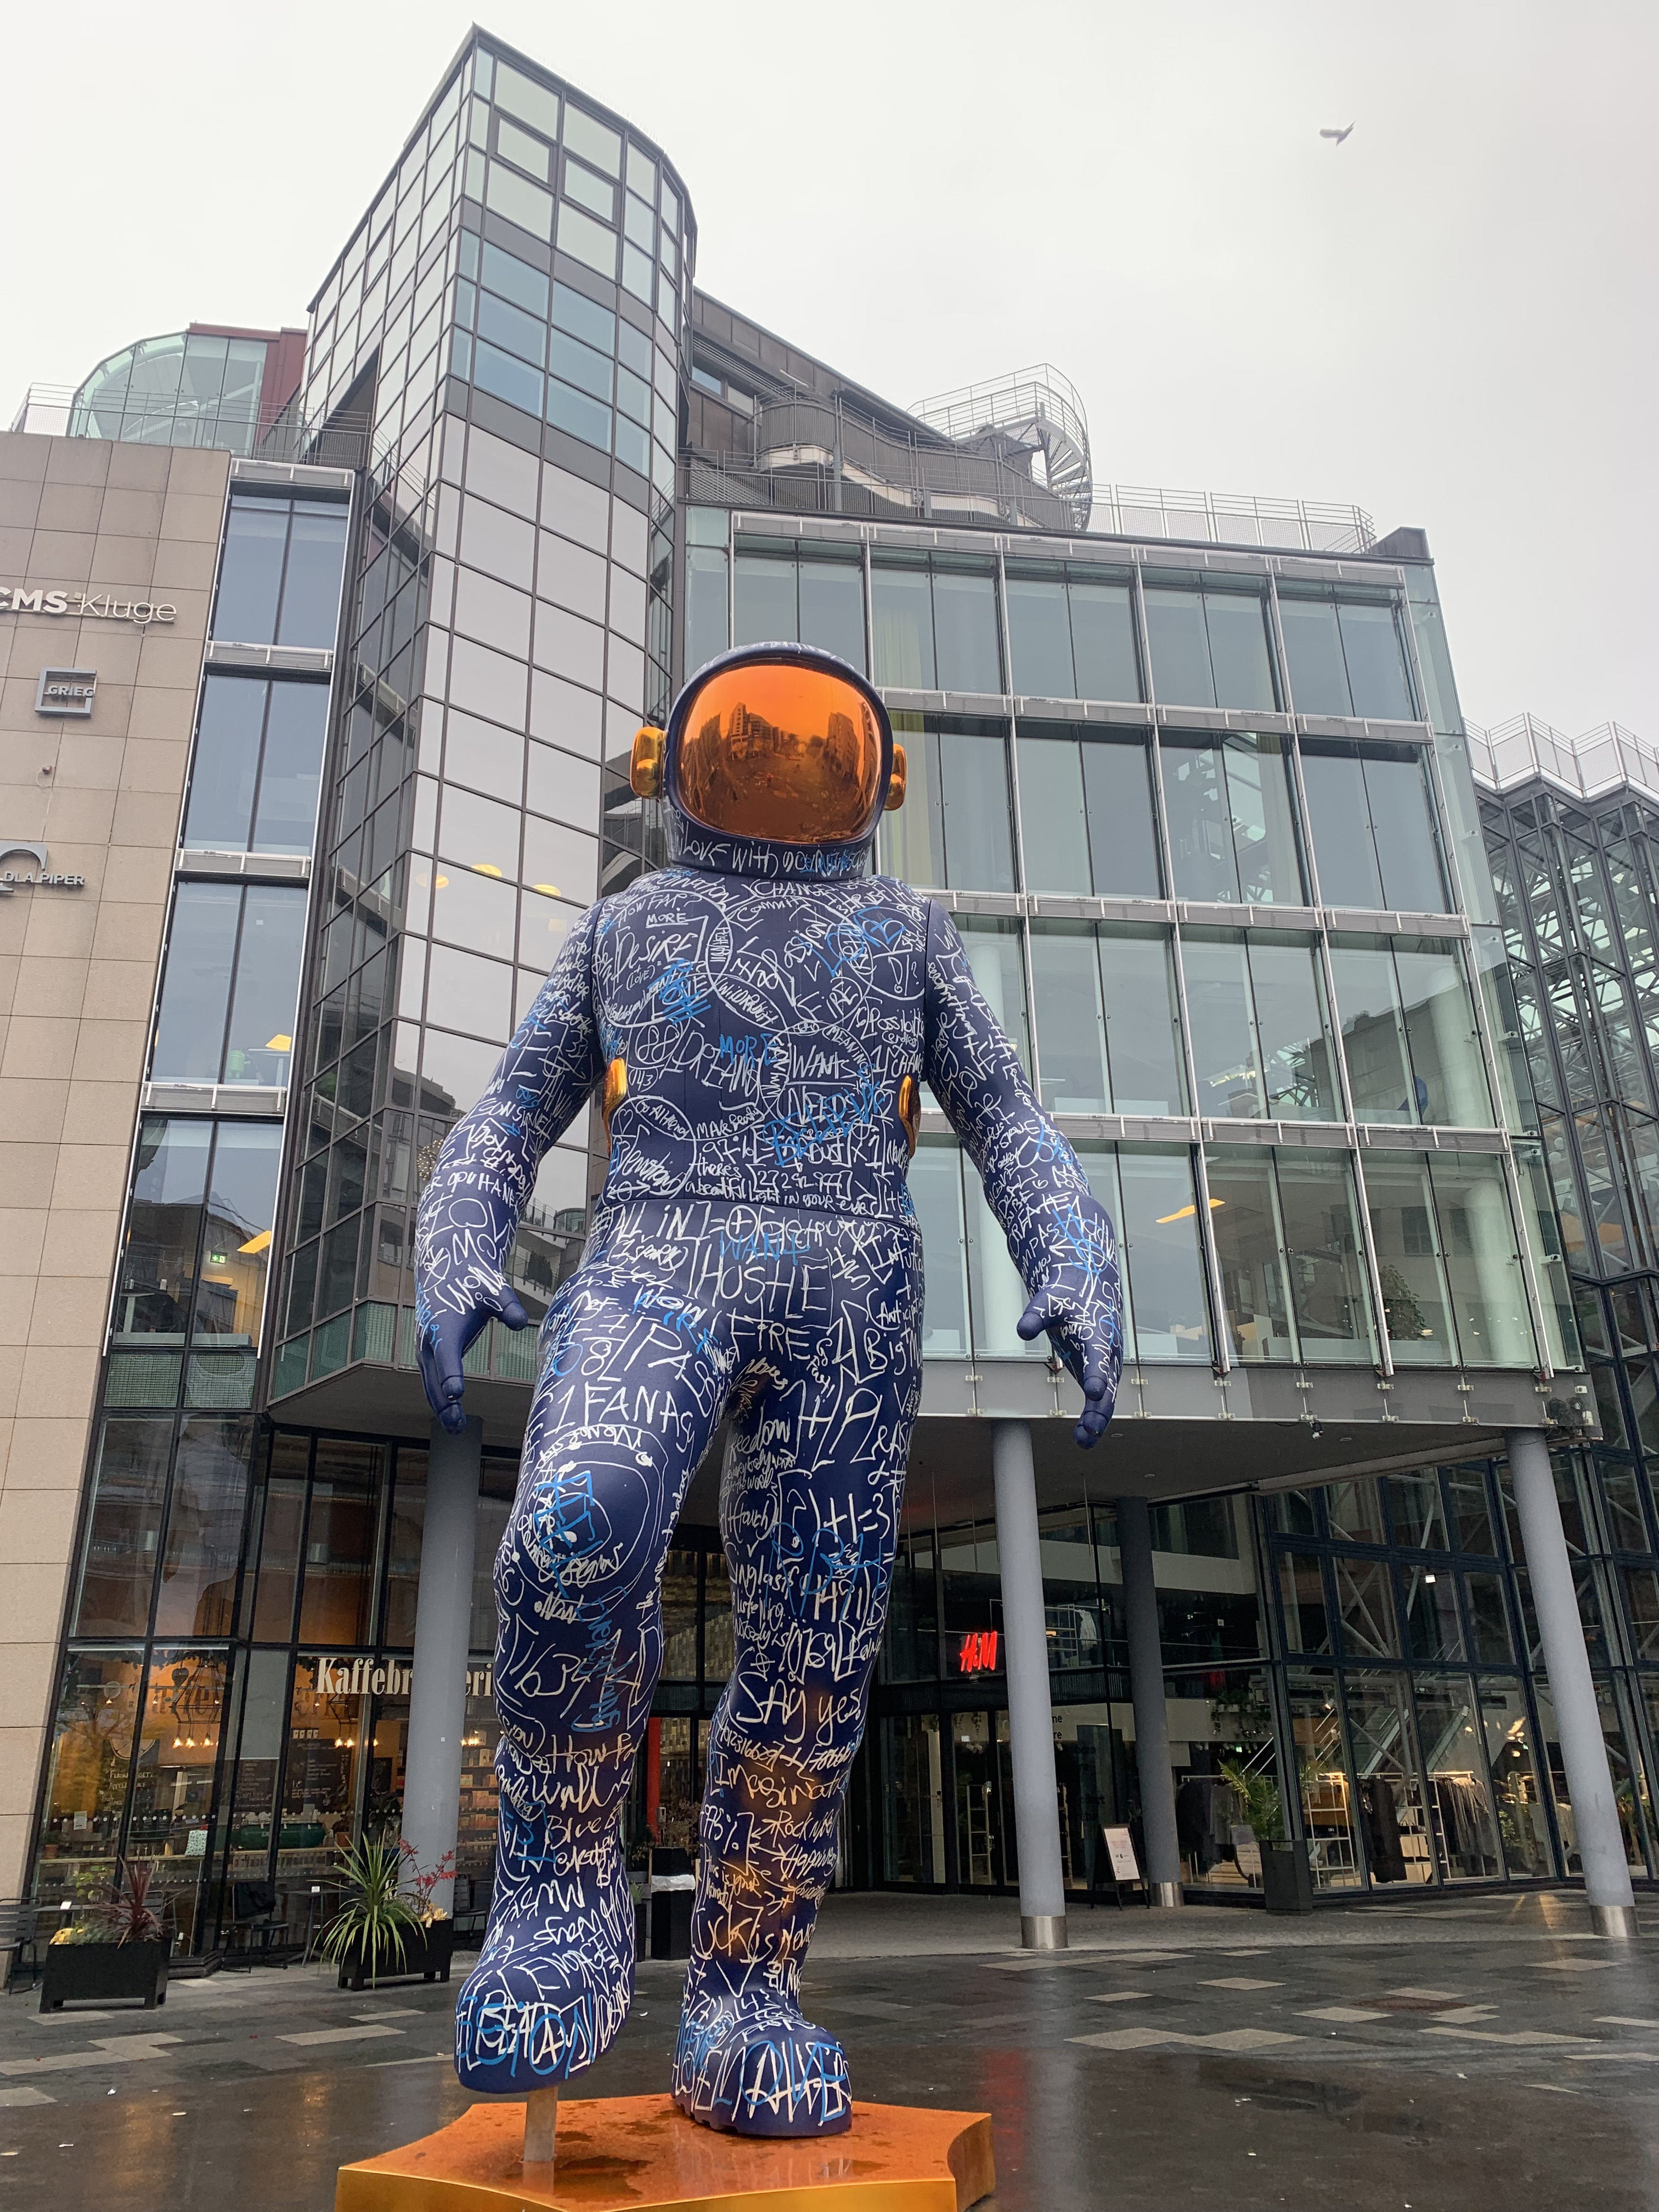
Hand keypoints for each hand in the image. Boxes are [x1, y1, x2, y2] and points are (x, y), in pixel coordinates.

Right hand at [417, 1283, 529, 1432]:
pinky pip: (430, 1380)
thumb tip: (521, 1323)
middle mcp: (429, 1339)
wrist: (449, 1269)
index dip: (451, 1374)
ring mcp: (425, 1348)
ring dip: (441, 1407)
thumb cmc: (476, 1282)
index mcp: (444, 1325)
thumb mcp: (495, 1290)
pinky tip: (452, 1416)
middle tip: (458, 1425)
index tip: (457, 1395)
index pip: (447, 1353)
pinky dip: (439, 1399)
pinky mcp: (428, 1353)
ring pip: (429, 1383)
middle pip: (434, 1377)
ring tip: (457, 1429)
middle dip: (445, 1403)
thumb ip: (508, 1307)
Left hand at [1018, 1269, 1120, 1449]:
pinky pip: (1099, 1401)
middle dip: (1100, 1409)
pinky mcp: (1098, 1373)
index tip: (1093, 1392)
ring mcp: (1105, 1366)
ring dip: (1097, 1419)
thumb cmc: (1066, 1296)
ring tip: (1083, 1441)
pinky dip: (1092, 1418)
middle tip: (1089, 1430)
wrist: (1086, 1289)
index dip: (1097, 1375)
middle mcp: (1107, 1354)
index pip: (1099, 1358)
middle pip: (1108, 1385)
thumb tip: (1022, 1330)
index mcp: (1099, 1335)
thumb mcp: (1048, 1301)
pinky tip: (1082, 1438)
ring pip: (1106, 1398)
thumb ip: (1036, 1315)